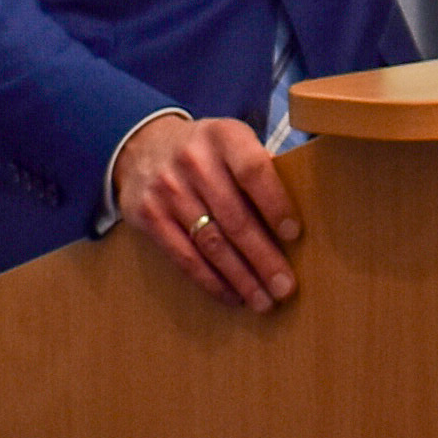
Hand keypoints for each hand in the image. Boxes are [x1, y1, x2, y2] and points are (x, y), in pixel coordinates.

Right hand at [112, 112, 302, 312]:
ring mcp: (167, 189)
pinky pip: (184, 256)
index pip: (253, 171)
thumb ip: (257, 170)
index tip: (294, 234)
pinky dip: (211, 280)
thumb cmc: (206, 152)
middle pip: (234, 217)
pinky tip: (232, 294)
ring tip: (263, 300)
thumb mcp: (231, 142)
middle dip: (263, 257)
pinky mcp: (148, 216)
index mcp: (223, 137)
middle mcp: (193, 161)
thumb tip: (292, 221)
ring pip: (210, 243)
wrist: (143, 146)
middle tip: (285, 287)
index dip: (275, 203)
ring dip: (241, 277)